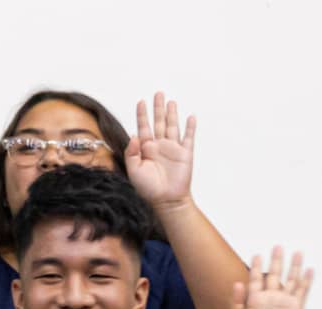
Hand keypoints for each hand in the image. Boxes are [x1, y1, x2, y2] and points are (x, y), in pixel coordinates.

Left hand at [125, 93, 194, 210]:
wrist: (166, 201)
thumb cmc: (148, 190)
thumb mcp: (134, 171)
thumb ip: (131, 153)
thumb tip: (134, 135)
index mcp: (146, 150)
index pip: (143, 128)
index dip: (142, 115)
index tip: (141, 102)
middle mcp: (159, 147)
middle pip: (158, 122)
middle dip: (158, 108)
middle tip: (158, 93)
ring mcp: (173, 149)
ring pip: (172, 126)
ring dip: (172, 113)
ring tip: (170, 101)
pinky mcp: (185, 154)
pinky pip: (188, 137)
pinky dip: (190, 127)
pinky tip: (190, 117)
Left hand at [227, 247, 311, 308]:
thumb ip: (235, 302)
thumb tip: (237, 283)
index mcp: (255, 301)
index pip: (255, 279)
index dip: (256, 267)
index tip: (257, 255)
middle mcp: (270, 299)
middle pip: (274, 274)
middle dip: (275, 261)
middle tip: (277, 247)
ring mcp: (284, 301)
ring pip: (290, 278)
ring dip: (293, 266)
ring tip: (297, 252)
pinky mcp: (296, 305)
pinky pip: (303, 289)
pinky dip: (307, 279)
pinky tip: (309, 269)